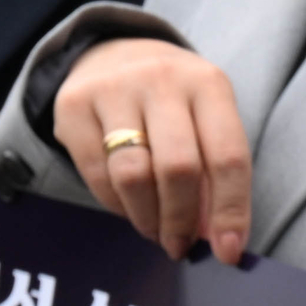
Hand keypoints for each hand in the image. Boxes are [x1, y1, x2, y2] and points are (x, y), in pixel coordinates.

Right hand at [53, 39, 254, 262]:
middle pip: (178, 168)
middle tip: (180, 245)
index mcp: (209, 83)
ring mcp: (115, 88)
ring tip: (155, 231)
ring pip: (133, 175)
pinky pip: (96, 174)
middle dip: (182, 219)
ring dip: (147, 218)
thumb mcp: (205, 117)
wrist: (113, 53)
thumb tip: (217, 237)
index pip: (228, 155)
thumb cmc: (173, 100)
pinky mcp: (74, 105)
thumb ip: (215, 170)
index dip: (231, 210)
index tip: (228, 252)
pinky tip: (127, 206)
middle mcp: (163, 79)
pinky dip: (115, 204)